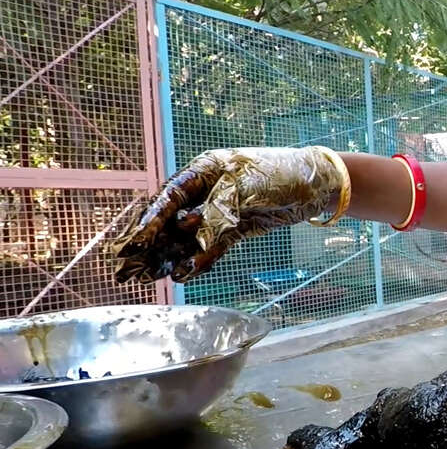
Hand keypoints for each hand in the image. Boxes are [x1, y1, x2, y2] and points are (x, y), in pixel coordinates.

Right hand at [112, 146, 344, 283]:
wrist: (317, 186)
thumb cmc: (283, 173)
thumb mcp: (250, 185)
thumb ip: (220, 205)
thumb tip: (190, 226)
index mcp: (206, 170)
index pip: (171, 195)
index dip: (152, 217)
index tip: (138, 240)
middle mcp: (207, 192)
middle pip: (171, 218)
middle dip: (150, 243)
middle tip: (127, 267)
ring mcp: (220, 212)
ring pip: (187, 237)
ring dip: (169, 256)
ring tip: (149, 277)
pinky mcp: (235, 230)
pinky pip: (211, 248)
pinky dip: (199, 260)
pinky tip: (185, 274)